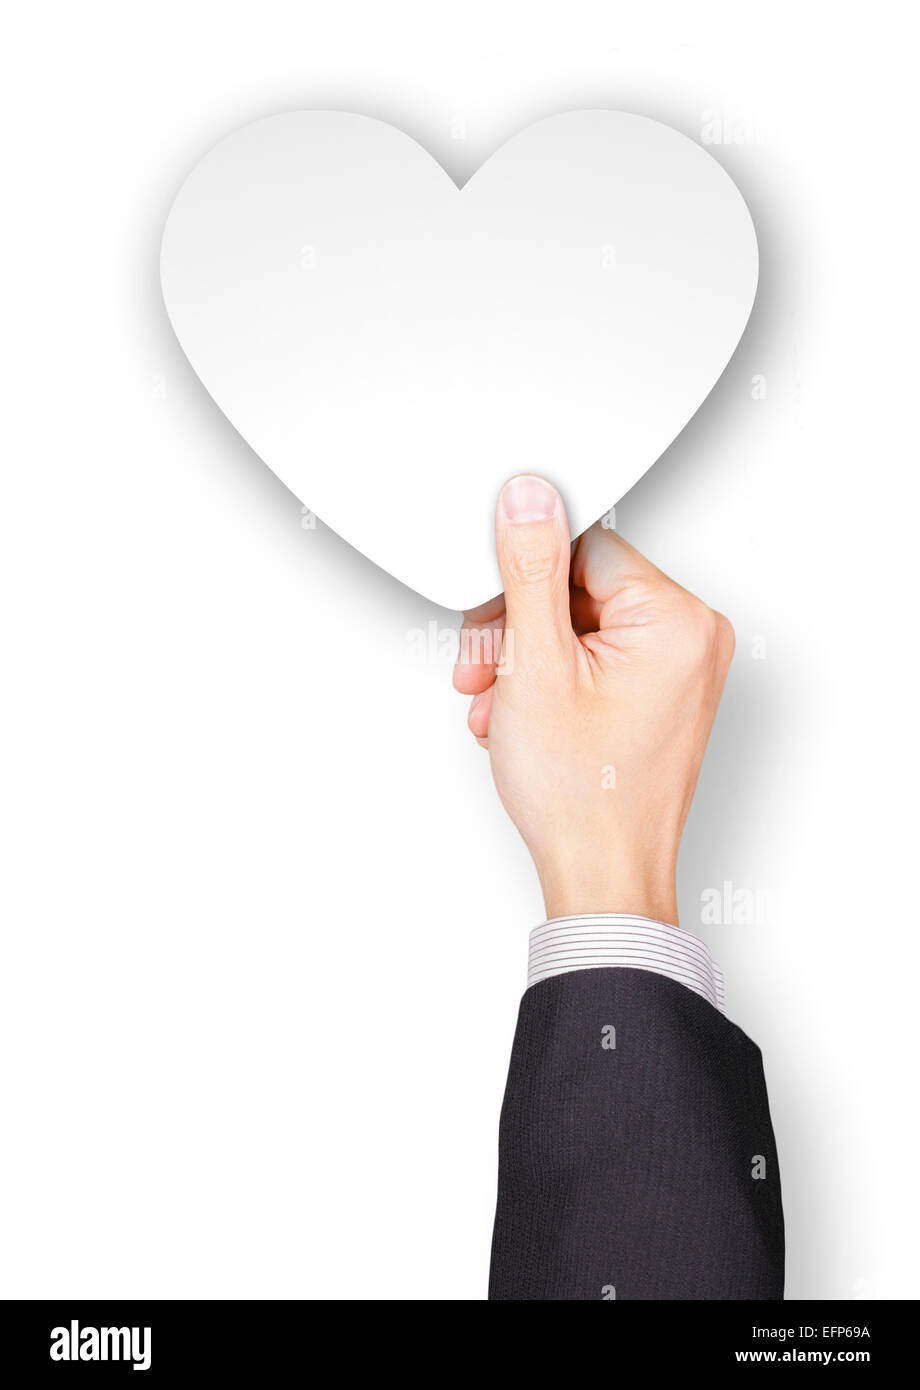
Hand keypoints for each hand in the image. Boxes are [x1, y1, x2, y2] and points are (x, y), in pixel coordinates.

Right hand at [453, 474, 734, 923]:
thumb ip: (529, 570)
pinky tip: (520, 721)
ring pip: (576, 628)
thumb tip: (528, 496)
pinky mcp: (661, 698)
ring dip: (523, 663)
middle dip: (515, 631)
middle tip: (483, 672)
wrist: (602, 880)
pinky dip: (548, 685)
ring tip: (499, 709)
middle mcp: (692, 639)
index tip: (491, 620)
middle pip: (577, 588)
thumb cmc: (583, 797)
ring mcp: (680, 672)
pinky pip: (593, 661)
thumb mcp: (536, 666)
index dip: (519, 582)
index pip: (582, 547)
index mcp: (678, 619)